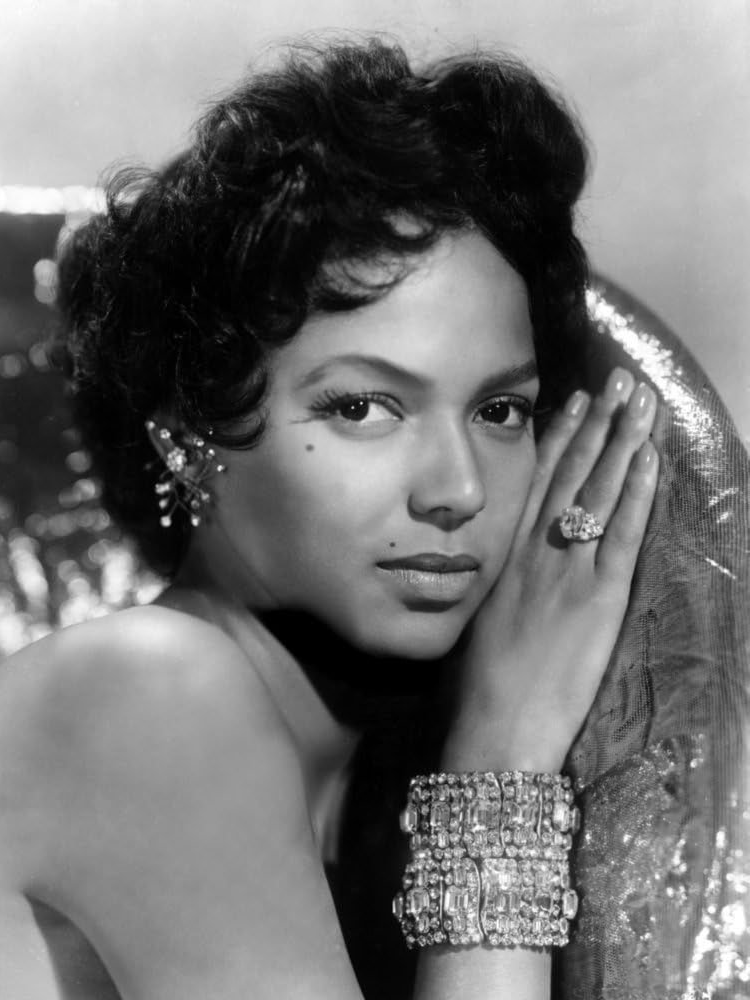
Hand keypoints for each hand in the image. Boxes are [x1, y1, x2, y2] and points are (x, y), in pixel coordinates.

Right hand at [442, 368, 658, 772]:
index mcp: (505, 559)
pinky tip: (648, 457)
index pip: (535, 484)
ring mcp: (566, 571)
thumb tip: (498, 574)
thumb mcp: (475, 626)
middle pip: (570, 474)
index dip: (557, 439)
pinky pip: (620, 533)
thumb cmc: (479, 690)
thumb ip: (493, 590)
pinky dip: (636, 493)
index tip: (571, 401)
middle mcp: (534, 553)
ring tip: (640, 399)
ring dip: (621, 441)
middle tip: (616, 378)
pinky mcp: (598, 598)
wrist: (493, 729)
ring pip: (597, 492)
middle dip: (596, 423)